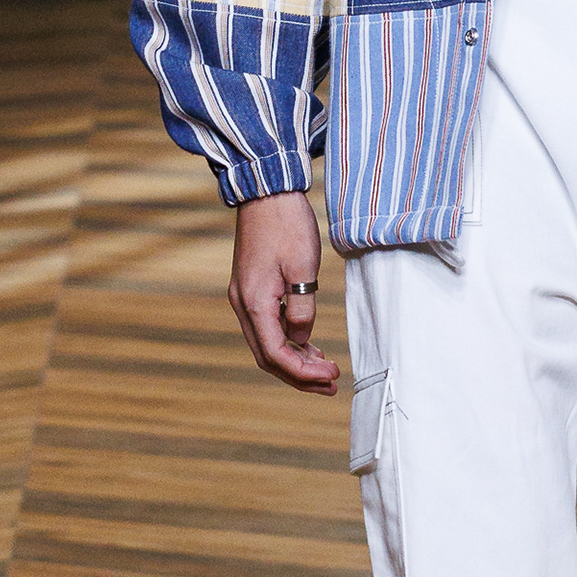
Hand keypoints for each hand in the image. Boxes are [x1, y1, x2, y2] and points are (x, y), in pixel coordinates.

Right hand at [229, 190, 340, 394]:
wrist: (268, 192)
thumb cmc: (287, 225)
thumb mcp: (302, 269)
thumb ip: (302, 309)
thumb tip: (301, 341)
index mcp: (254, 303)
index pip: (276, 355)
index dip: (303, 373)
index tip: (332, 375)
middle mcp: (244, 305)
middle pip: (268, 356)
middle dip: (299, 375)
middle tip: (332, 384)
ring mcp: (246, 297)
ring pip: (267, 344)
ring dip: (295, 361)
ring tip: (326, 371)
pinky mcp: (253, 289)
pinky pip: (269, 326)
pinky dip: (290, 341)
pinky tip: (310, 345)